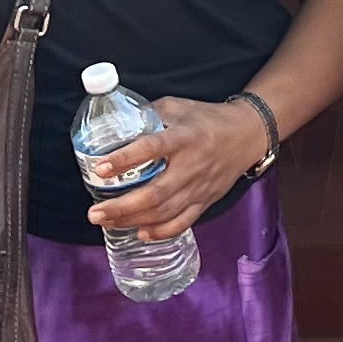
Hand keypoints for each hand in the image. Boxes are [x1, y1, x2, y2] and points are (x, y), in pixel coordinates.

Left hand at [81, 96, 263, 243]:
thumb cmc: (209, 119)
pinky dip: (161, 232)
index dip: (125, 159)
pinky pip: (183, 223)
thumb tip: (116, 123)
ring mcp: (200, 187)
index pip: (152, 148)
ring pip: (165, 212)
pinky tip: (140, 234)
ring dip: (133, 221)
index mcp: (184, 137)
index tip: (101, 168)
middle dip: (122, 206)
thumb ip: (150, 115)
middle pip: (156, 193)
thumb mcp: (179, 107)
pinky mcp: (206, 201)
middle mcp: (192, 166)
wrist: (248, 135)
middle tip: (94, 212)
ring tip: (107, 222)